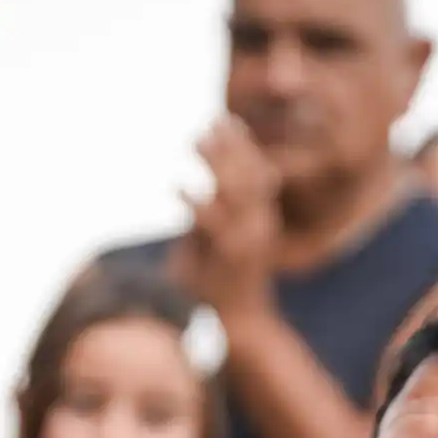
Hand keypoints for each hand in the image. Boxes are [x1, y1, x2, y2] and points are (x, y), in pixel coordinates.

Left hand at [176, 116, 279, 318]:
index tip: (227, 120)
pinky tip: (176, 186)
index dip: (244, 145)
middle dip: (230, 145)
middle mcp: (260, 223)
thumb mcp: (223, 237)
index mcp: (261, 217)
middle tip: (208, 123)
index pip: (258, 171)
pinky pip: (212, 221)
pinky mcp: (230, 254)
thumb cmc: (223, 277)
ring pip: (236, 190)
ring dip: (216, 162)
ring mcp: (248, 238)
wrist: (239, 318)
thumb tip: (206, 183)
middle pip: (249, 173)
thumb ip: (217, 211)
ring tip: (194, 140)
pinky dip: (195, 201)